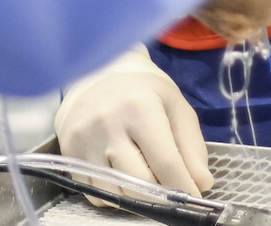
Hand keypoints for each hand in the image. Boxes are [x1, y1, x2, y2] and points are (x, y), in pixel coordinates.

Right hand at [55, 47, 212, 193]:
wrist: (99, 72)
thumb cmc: (144, 90)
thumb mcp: (176, 107)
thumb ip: (192, 147)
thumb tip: (202, 185)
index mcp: (139, 107)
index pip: (165, 162)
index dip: (183, 187)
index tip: (194, 197)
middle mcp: (107, 123)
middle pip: (140, 184)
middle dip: (161, 196)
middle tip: (170, 191)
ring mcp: (83, 139)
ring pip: (117, 194)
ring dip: (137, 197)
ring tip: (146, 179)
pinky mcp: (69, 152)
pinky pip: (96, 193)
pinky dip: (115, 195)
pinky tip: (122, 176)